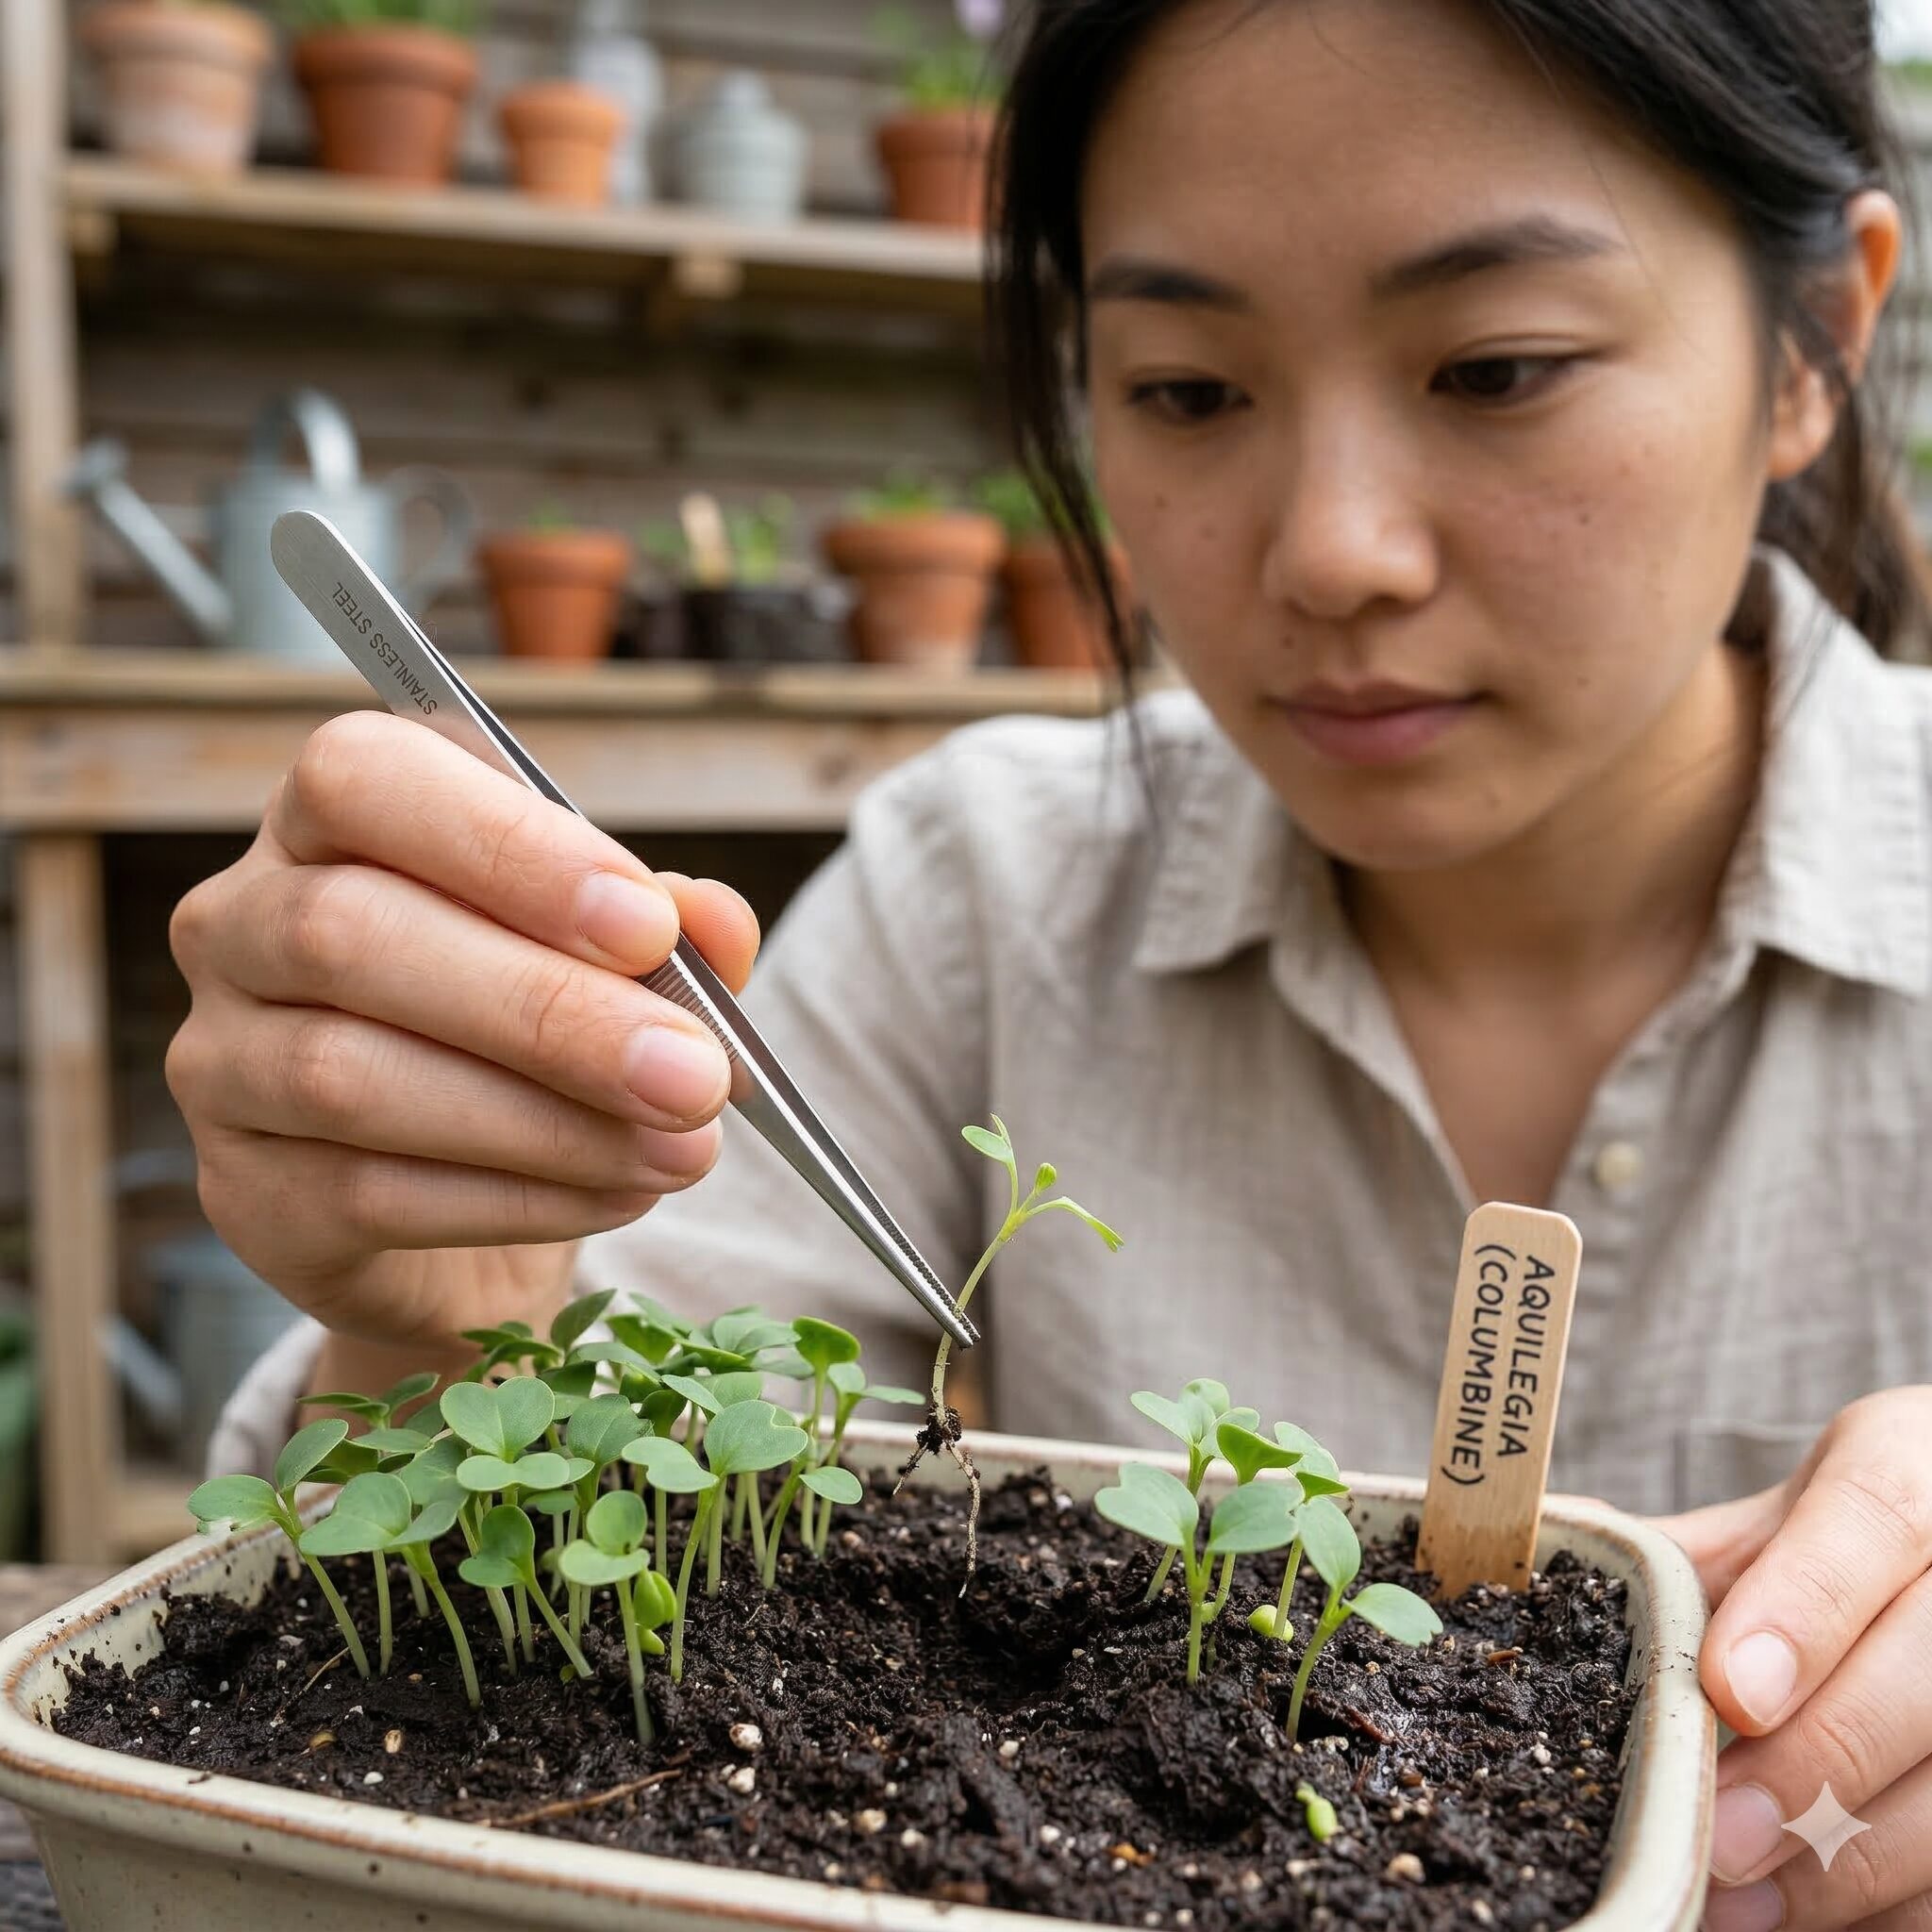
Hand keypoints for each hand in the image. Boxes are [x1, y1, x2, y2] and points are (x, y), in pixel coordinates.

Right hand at [166, 710, 759, 1355]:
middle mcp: (240, 922)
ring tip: (680, 1147)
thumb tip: (712, 920)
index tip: (649, 927)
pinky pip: (367, 1195)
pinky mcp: (243, 1193)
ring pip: (349, 1078)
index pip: (364, 779)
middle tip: (696, 1073)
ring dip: (546, 1121)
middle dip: (550, 1012)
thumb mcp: (612, 957)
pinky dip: (518, 1198)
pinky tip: (620, 1194)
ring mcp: (219, 1061)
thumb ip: (663, 928)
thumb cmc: (535, 1032)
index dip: (507, 847)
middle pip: (351, 935)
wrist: (467, 1211)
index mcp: (329, 818)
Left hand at [1643, 1389, 1931, 1931]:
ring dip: (1858, 1860)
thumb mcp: (1787, 1525)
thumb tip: (1549, 1552)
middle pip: (1929, 1672)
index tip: (1728, 1695)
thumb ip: (1692, 1555)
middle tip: (1723, 1841)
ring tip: (1748, 1904)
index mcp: (1916, 1466)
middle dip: (1821, 1767)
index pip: (1875, 1518)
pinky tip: (1815, 1915)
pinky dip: (1900, 1898)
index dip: (1803, 1611)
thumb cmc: (1858, 1549)